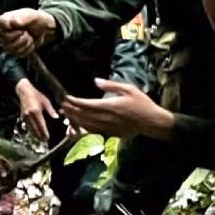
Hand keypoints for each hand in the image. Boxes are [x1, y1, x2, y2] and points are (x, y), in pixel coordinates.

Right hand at [0, 9, 56, 56]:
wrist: (43, 28)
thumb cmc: (35, 19)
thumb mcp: (31, 15)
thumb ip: (22, 18)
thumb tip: (13, 22)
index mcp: (4, 22)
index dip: (8, 35)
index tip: (20, 31)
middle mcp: (3, 33)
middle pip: (6, 43)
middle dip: (20, 39)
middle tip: (26, 32)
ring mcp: (8, 43)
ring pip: (13, 50)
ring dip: (26, 43)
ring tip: (29, 35)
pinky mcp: (15, 50)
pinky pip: (20, 54)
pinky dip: (29, 48)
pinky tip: (30, 41)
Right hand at [14, 79, 57, 140]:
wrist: (24, 91)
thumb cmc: (36, 95)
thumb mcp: (45, 101)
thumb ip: (51, 110)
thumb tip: (56, 117)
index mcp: (36, 111)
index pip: (41, 125)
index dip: (44, 132)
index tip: (47, 137)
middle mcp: (29, 115)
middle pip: (35, 129)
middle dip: (40, 136)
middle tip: (45, 141)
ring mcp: (25, 116)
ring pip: (30, 129)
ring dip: (35, 135)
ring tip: (40, 139)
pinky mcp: (23, 116)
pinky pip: (27, 126)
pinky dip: (31, 131)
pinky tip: (34, 134)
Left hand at [60, 79, 175, 139]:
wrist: (151, 123)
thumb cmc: (142, 104)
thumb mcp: (129, 89)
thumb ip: (111, 85)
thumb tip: (96, 81)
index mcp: (111, 106)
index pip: (87, 105)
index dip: (74, 102)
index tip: (66, 97)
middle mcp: (107, 118)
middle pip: (83, 115)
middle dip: (71, 110)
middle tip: (62, 104)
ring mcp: (108, 127)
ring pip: (86, 124)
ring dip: (74, 119)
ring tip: (66, 113)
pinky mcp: (110, 133)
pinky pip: (93, 131)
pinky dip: (83, 127)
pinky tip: (78, 123)